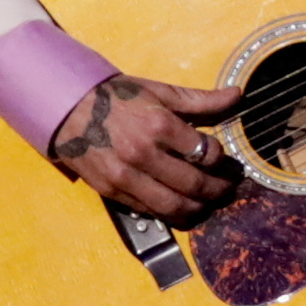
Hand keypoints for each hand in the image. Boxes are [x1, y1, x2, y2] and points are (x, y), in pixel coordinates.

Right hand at [47, 68, 244, 222]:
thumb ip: (200, 100)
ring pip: (174, 206)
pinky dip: (171, 213)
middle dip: (220, 189)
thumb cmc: (117, 98)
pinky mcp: (112, 191)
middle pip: (195, 185)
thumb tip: (237, 95)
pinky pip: (150, 211)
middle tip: (229, 187)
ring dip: (199, 208)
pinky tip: (183, 206)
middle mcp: (143, 154)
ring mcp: (126, 176)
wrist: (67, 109)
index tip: (225, 160)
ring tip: (210, 202)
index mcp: (159, 125)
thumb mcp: (159, 92)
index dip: (222, 159)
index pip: (206, 153)